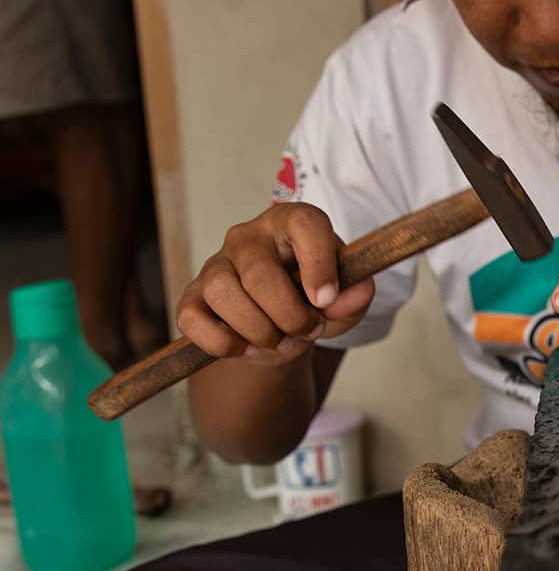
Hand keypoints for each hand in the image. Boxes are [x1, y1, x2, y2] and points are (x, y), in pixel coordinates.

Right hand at [176, 203, 374, 365]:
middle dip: (290, 315)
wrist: (279, 329)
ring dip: (259, 331)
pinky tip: (246, 346)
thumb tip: (352, 295)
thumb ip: (354, 296)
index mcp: (291, 224)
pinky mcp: (192, 297)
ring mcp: (215, 265)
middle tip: (309, 330)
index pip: (304, 224)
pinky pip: (193, 320)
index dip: (319, 264)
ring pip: (223, 293)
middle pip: (260, 273)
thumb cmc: (311, 302)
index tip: (327, 301)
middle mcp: (248, 237)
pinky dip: (223, 343)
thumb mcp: (343, 300)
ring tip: (280, 340)